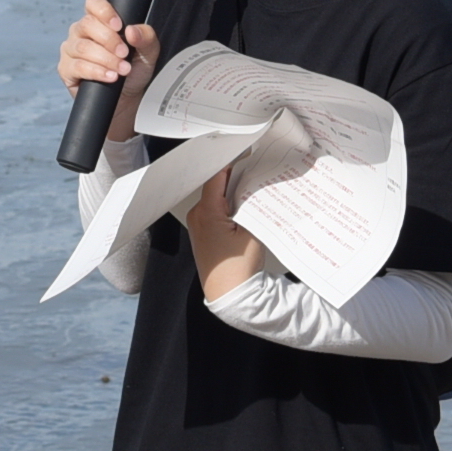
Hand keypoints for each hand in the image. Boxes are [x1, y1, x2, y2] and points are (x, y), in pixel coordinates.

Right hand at [57, 0, 156, 141]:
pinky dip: (97, 72)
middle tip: (124, 54)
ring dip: (106, 59)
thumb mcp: (148, 51)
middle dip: (109, 40)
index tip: (119, 25)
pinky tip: (110, 77)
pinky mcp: (66, 69)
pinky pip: (77, 66)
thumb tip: (132, 30)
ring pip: (82, 47)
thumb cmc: (134, 68)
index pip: (93, 3)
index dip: (104, 11)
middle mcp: (81, 31)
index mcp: (99, 20)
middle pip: (87, 24)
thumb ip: (146, 36)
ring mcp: (71, 49)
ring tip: (122, 69)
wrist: (127, 97)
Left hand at [183, 163, 267, 296]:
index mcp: (206, 212)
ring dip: (232, 194)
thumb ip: (252, 203)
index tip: (246, 156)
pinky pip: (214, 211)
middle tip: (254, 173)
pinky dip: (228, 207)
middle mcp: (196, 216)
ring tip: (251, 191)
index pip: (217, 176)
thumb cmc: (238, 268)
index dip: (232, 163)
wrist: (230, 295)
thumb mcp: (253, 230)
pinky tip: (243, 210)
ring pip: (216, 199)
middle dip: (235, 179)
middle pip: (215, 186)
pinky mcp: (202, 233)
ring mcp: (197, 225)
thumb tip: (254, 183)